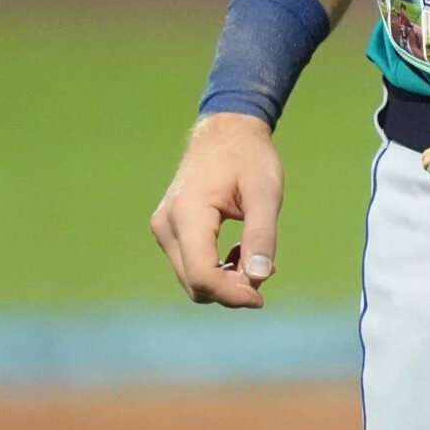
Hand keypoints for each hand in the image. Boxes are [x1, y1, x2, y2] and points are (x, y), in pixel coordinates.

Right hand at [150, 112, 283, 308]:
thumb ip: (262, 236)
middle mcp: (167, 225)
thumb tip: (260, 278)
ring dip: (225, 280)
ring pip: (191, 279)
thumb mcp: (265, 193)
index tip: (261, 298)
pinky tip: (239, 252)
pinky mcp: (168, 231)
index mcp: (188, 213)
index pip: (202, 274)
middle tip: (265, 269)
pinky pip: (189, 266)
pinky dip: (216, 270)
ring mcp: (164, 229)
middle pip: (195, 283)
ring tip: (254, 254)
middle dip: (231, 289)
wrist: (226, 131)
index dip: (232, 294)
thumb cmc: (248, 157)